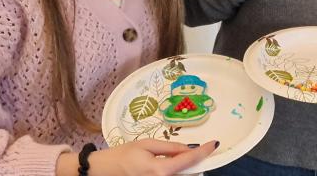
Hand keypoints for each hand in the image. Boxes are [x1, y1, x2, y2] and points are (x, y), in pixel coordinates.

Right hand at [57, 139, 217, 175]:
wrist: (103, 172)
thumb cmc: (122, 156)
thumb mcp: (146, 144)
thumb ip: (169, 147)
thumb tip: (188, 149)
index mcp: (160, 170)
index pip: (189, 160)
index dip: (204, 151)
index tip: (214, 144)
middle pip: (189, 173)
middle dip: (194, 161)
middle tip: (195, 150)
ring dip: (184, 167)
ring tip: (174, 158)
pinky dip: (176, 172)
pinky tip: (169, 165)